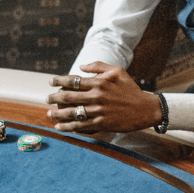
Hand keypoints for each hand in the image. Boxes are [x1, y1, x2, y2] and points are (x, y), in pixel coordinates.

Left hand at [45, 62, 161, 132]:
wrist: (145, 109)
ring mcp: (98, 111)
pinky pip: (80, 126)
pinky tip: (60, 126)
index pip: (73, 80)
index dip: (58, 81)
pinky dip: (67, 126)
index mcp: (99, 82)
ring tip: (50, 113)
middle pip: (68, 96)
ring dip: (57, 113)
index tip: (51, 82)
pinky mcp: (101, 124)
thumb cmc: (131, 89)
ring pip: (71, 112)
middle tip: (47, 99)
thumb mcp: (118, 71)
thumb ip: (99, 66)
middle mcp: (96, 96)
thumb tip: (81, 66)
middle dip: (54, 98)